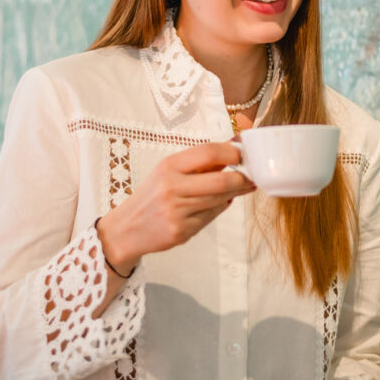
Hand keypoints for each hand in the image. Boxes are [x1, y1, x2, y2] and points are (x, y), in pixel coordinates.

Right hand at [97, 141, 254, 273]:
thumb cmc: (151, 197)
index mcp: (168, 167)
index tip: (244, 154)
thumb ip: (198, 164)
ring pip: (220, 199)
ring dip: (237, 192)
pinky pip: (211, 216)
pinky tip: (223, 202)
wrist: (125, 229)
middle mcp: (171, 187)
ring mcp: (176, 211)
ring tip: (246, 186)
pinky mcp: (181, 230)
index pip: (208, 152)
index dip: (232, 153)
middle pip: (221, 180)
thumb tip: (233, 148)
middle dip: (243, 178)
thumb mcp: (167, 172)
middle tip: (254, 176)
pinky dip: (221, 207)